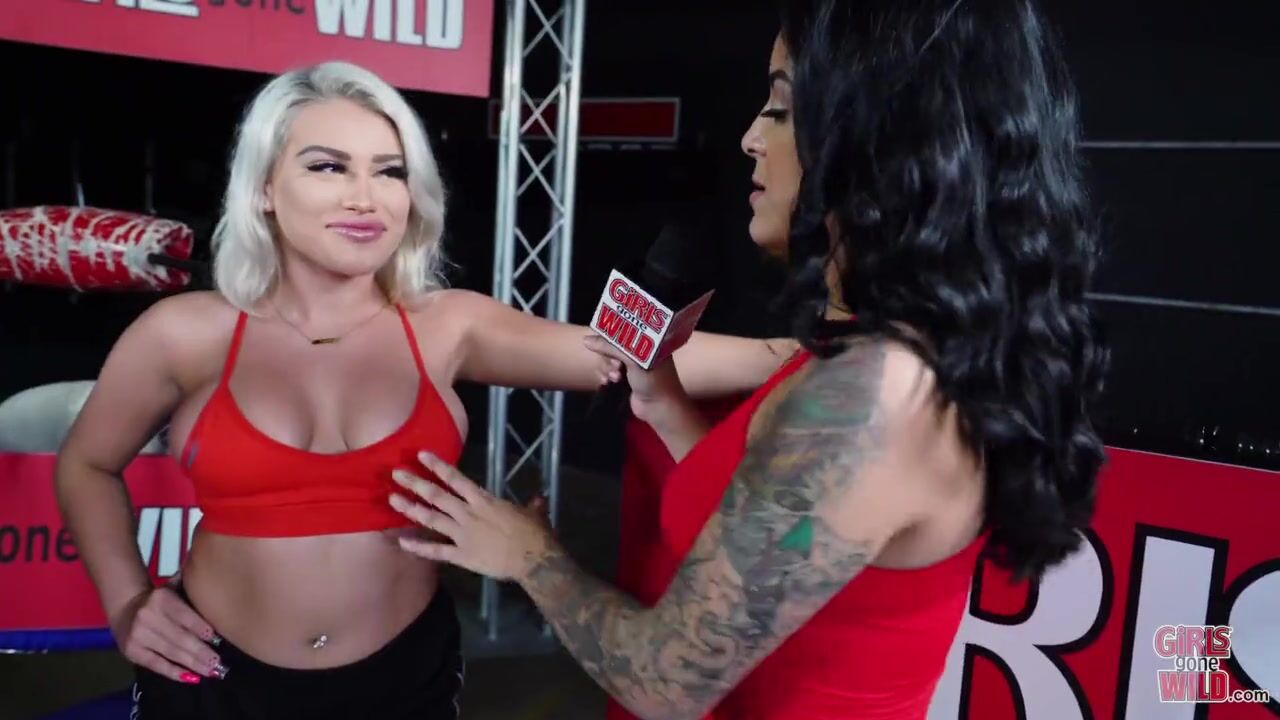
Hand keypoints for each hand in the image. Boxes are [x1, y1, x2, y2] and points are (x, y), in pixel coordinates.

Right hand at [111, 586, 226, 683]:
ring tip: (210, 671)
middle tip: (217, 662)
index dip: (200, 628)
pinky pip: (156, 664)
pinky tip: (191, 677)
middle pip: (179, 637)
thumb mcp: (173, 590)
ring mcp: (137, 636)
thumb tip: (217, 604)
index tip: (216, 639)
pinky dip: (174, 672)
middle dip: (200, 652)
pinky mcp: (131, 652)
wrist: (125, 607)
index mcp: (161, 598)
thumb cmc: (160, 601)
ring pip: (170, 653)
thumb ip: (190, 596)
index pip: (184, 615)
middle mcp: (147, 616)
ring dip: (192, 664)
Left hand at [389, 453, 557, 581]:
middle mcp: (469, 514)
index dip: (438, 466)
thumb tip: (539, 499)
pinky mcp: (462, 556)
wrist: (534, 560)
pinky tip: (403, 542)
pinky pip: (436, 551)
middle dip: (415, 483)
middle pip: (437, 495)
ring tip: (393, 500)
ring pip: (432, 519)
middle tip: (396, 474)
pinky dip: (419, 547)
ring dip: (411, 508)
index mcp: (484, 501)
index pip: (456, 479)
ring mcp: (463, 535)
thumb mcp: (534, 515)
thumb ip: (532, 506)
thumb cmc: (535, 534)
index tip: (421, 455)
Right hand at [582, 334, 688, 422]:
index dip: (611, 335)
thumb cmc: (652, 380)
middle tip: (617, 367)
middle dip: (610, 356)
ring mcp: (632, 362)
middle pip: (612, 342)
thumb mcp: (633, 360)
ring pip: (608, 357)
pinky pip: (608, 369)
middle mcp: (639, 347)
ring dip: (607, 367)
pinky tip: (607, 382)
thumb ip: (610, 347)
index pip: (623, 327)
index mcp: (647, 338)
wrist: (659, 408)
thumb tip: (586, 341)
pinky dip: (606, 374)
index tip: (606, 344)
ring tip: (615, 378)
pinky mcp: (625, 375)